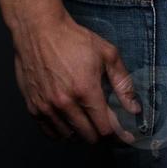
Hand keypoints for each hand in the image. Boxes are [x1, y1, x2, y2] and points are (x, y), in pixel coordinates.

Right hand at [10, 9, 140, 143]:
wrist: (40, 31)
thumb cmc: (74, 40)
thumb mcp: (107, 54)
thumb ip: (123, 83)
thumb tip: (134, 108)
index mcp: (85, 90)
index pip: (104, 127)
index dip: (117, 133)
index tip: (124, 135)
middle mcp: (65, 102)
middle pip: (88, 136)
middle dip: (101, 132)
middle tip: (106, 124)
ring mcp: (46, 106)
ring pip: (69, 136)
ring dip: (81, 132)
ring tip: (88, 120)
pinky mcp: (33, 107)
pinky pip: (49, 132)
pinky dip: (62, 131)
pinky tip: (70, 122)